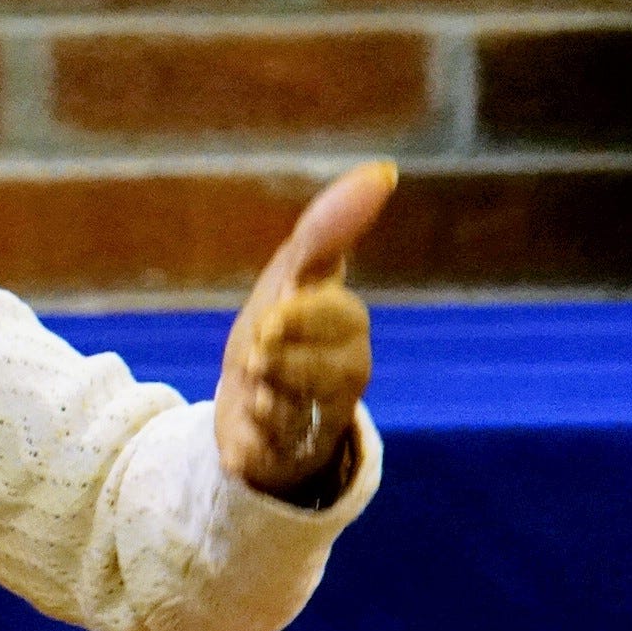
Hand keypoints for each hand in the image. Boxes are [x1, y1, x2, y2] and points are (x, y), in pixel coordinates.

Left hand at [216, 160, 393, 498]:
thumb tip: (384, 171)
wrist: (248, 407)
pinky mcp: (288, 459)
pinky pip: (273, 455)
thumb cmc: (278, 331)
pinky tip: (247, 429)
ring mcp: (321, 422)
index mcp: (348, 329)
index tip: (269, 317)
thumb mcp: (295, 276)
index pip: (343, 316)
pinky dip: (253, 440)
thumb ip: (331, 230)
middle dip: (284, 359)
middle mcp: (346, 376)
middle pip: (332, 372)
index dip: (304, 317)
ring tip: (255, 391)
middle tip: (256, 354)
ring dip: (268, 397)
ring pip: (303, 412)